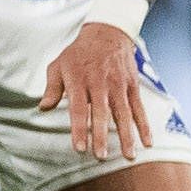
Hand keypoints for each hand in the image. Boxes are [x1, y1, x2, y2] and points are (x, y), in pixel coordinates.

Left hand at [42, 21, 152, 160]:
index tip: (79, 148)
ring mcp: (118, 85)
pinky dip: (144, 126)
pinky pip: (139, 108)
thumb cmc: (78, 54)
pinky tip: (147, 142)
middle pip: (101, 114)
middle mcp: (100, 84)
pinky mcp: (132, 86)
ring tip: (128, 156)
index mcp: (79, 81)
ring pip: (123, 114)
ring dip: (126, 136)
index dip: (79, 129)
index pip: (78, 109)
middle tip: (100, 156)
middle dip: (101, 136)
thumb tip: (43, 108)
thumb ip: (52, 88)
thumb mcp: (58, 65)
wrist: (106, 34)